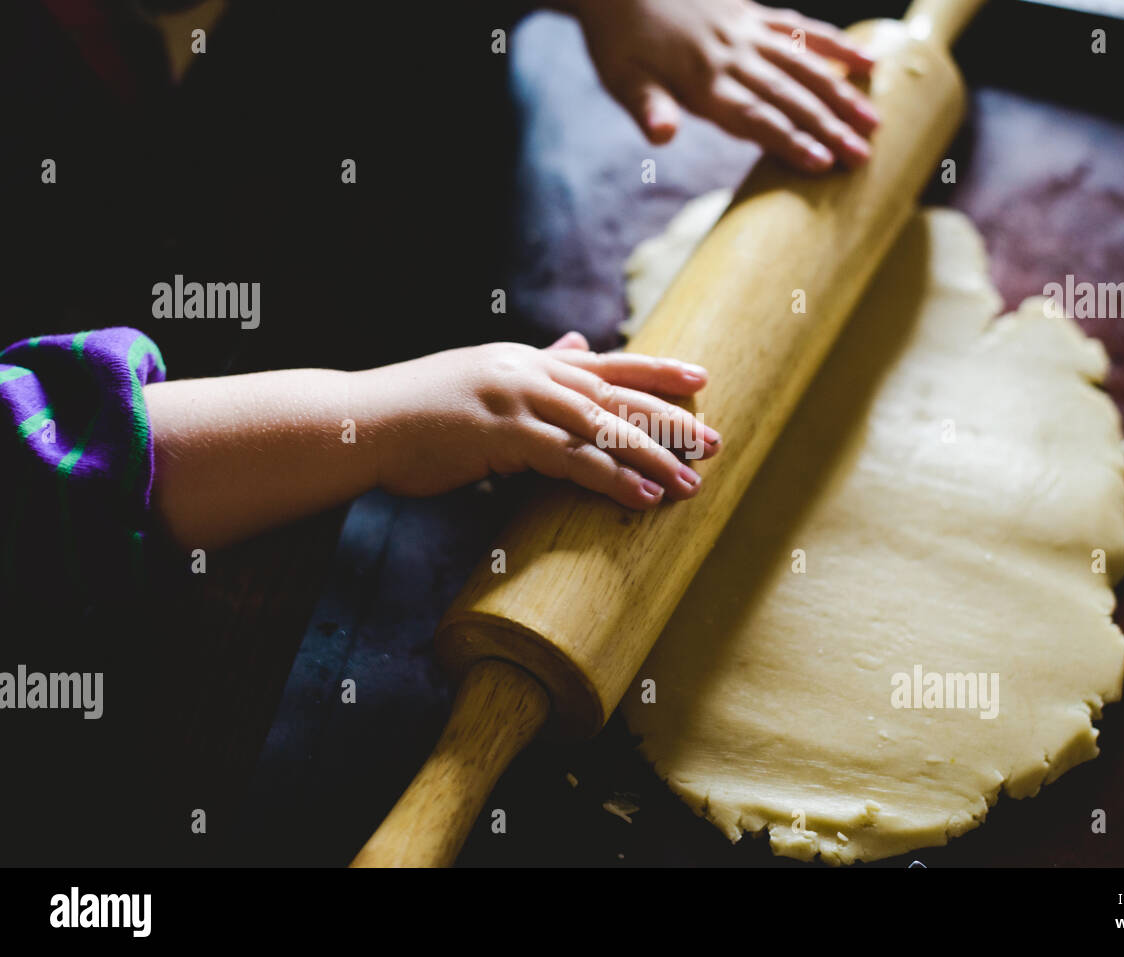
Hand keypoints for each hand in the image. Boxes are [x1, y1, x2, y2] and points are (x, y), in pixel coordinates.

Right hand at [361, 332, 721, 509]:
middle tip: (716, 440)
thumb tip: (574, 345)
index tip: (701, 378)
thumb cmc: (417, 410)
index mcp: (527, 359)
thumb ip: (532, 370)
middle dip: (670, 418)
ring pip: (603, 428)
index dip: (656, 370)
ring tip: (692, 482)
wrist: (360, 422)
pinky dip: (613, 479)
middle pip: (615, 394)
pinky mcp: (503, 436)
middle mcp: (529, 372)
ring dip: (652, 457)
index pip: (605, 363)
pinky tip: (644, 497)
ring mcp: (518, 401)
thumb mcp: (480, 377)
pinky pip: (573, 460)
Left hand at [563, 0, 877, 171]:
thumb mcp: (621, 78)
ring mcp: (746, 32)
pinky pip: (800, 28)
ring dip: (841, 92)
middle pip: (788, 96)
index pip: (754, 117)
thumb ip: (647, 108)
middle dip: (828, 128)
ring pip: (804, 64)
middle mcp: (731, 56)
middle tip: (863, 156)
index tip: (823, 164)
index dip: (789, 140)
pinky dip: (834, 43)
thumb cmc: (618, 40)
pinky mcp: (752, 14)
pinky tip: (866, 60)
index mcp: (701, 82)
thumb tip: (662, 135)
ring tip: (874, 120)